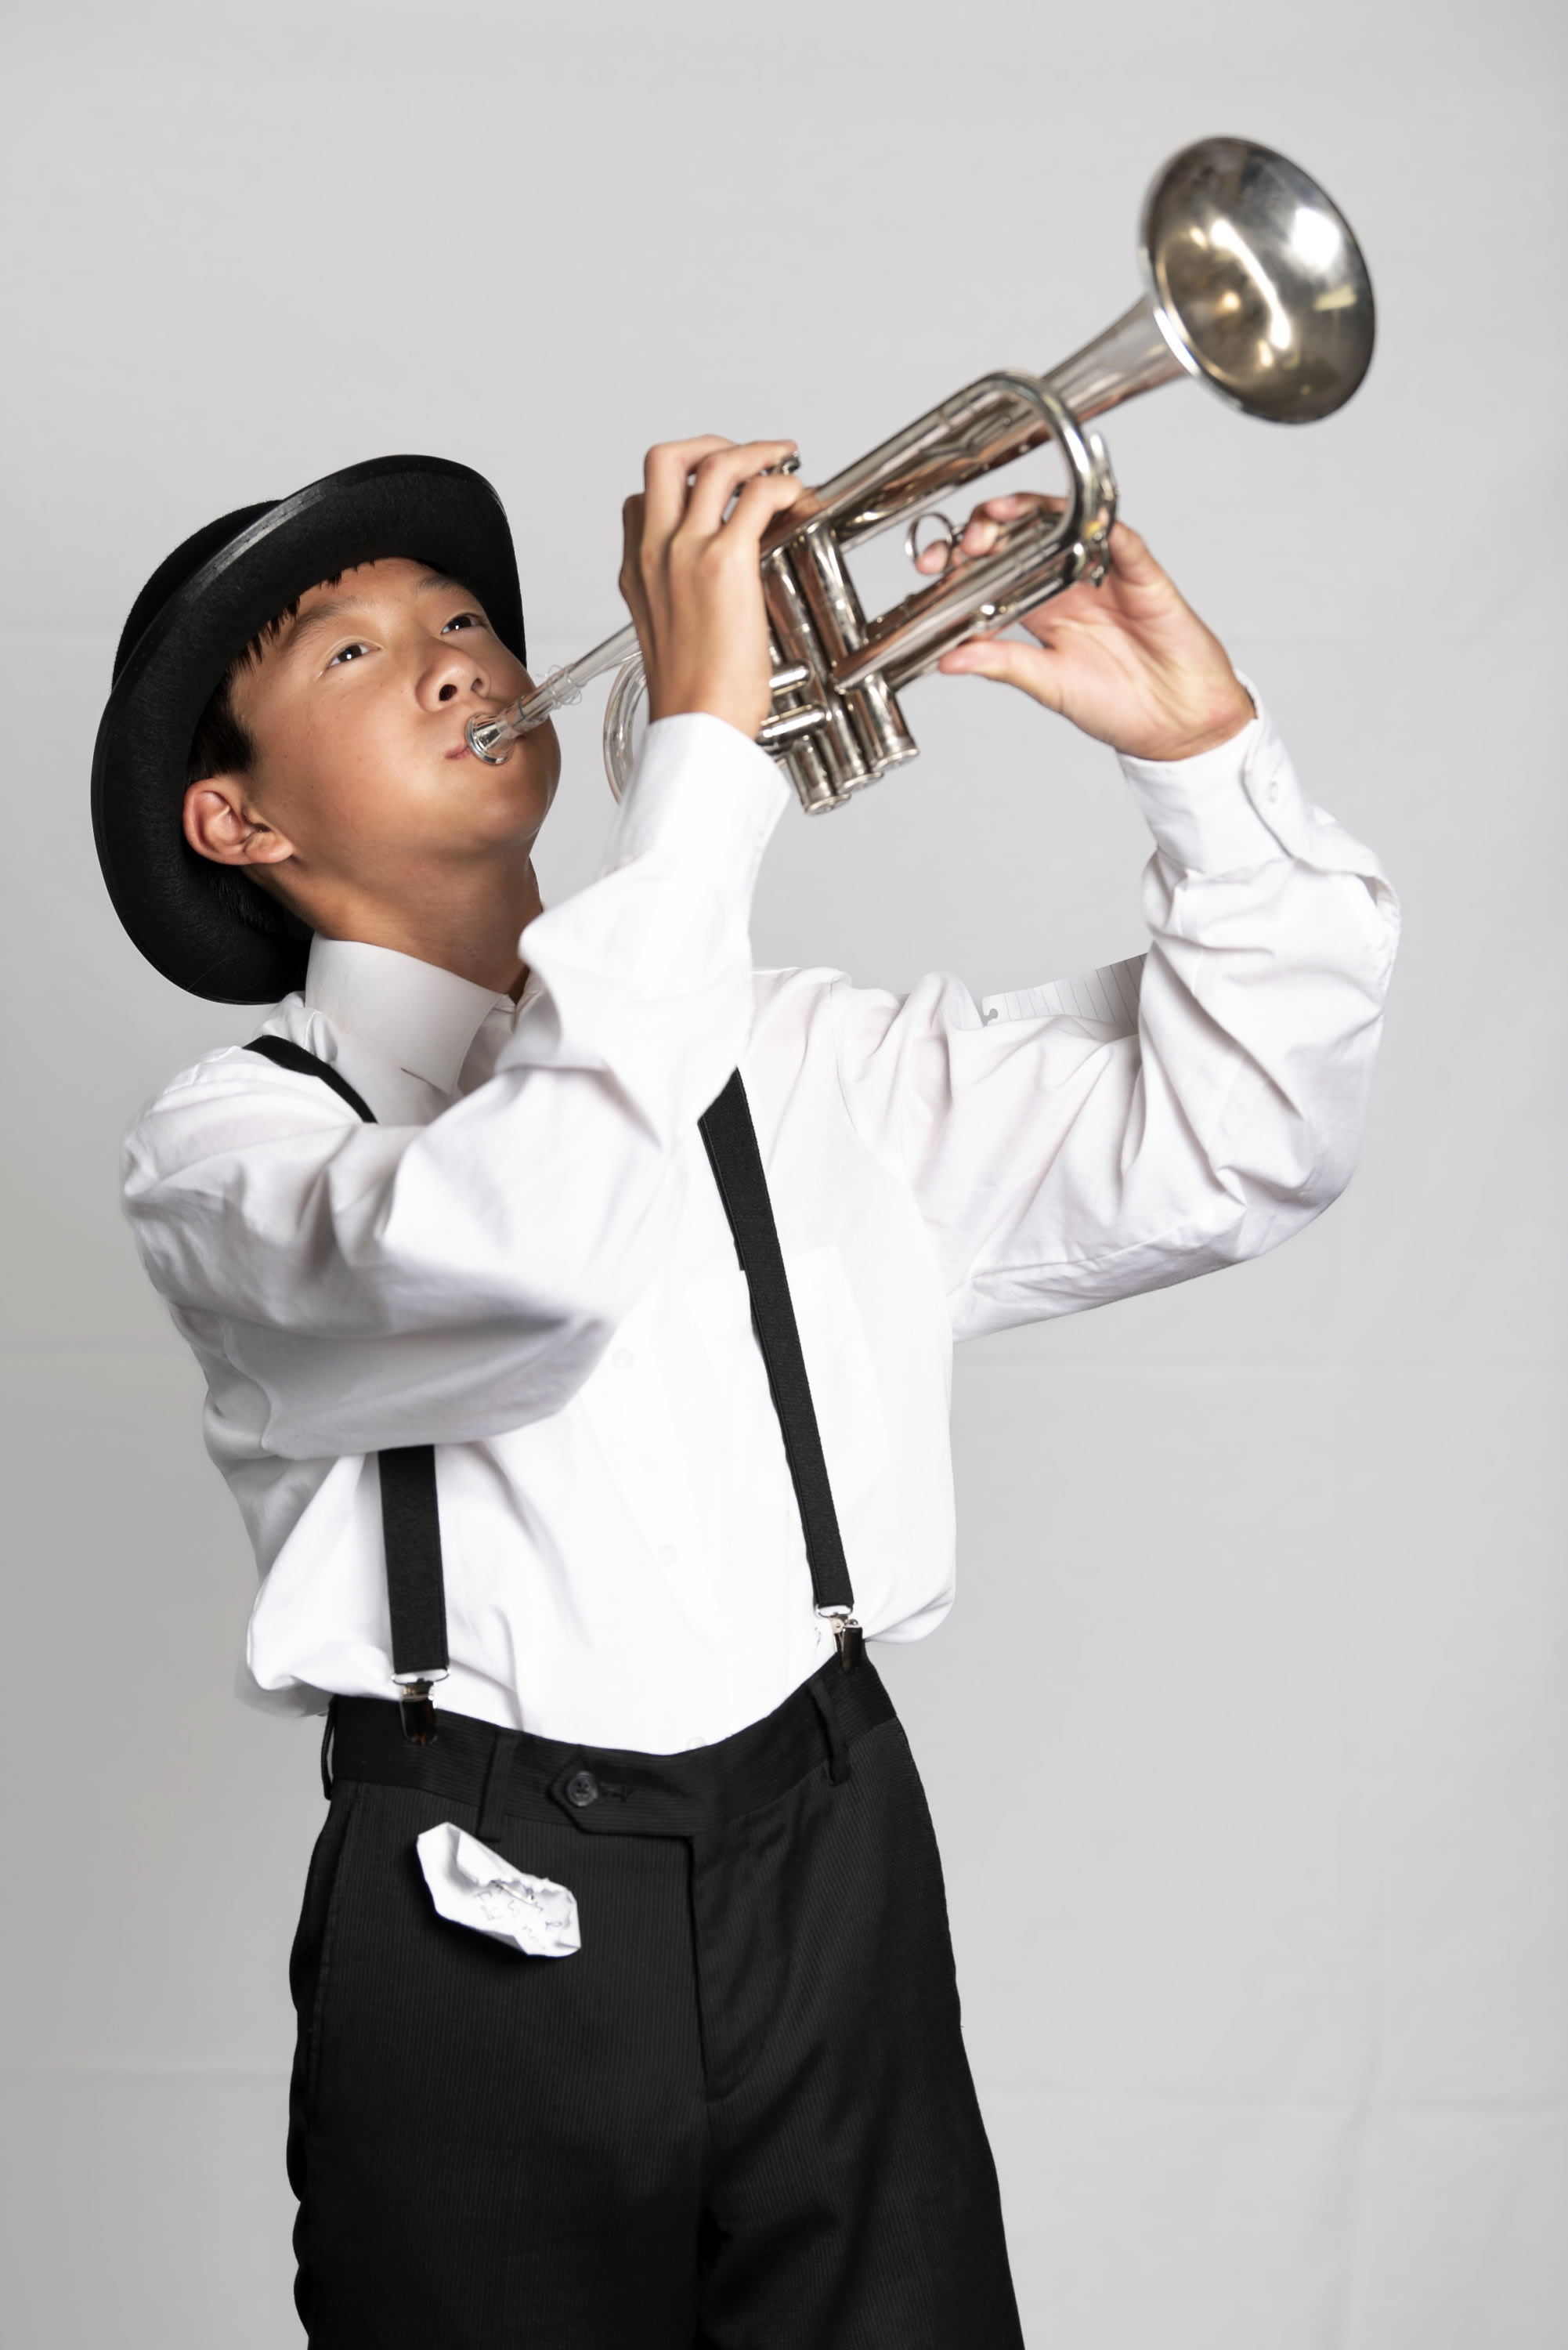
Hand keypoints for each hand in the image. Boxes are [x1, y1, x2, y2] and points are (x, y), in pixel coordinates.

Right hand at [619, 437, 804, 737]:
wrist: (697, 725)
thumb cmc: (694, 698)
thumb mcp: (670, 639)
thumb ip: (681, 601)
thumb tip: (718, 591)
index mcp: (636, 572)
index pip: (640, 501)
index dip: (680, 484)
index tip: (717, 491)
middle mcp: (654, 552)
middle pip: (665, 459)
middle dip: (711, 445)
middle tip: (747, 458)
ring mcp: (685, 552)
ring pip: (715, 463)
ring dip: (757, 453)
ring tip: (784, 465)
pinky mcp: (725, 562)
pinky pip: (758, 495)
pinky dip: (783, 485)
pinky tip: (798, 500)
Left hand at [922, 496, 1254, 761]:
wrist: (1177, 724)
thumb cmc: (1117, 706)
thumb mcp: (1048, 686)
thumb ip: (1002, 664)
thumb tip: (948, 659)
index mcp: (1041, 609)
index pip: (994, 569)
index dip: (962, 561)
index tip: (933, 568)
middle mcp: (1070, 584)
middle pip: (1022, 535)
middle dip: (987, 529)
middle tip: (965, 543)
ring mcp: (1106, 575)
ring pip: (1067, 522)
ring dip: (1032, 512)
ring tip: (1000, 516)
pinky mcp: (1144, 578)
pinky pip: (1125, 543)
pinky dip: (1104, 528)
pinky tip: (1083, 522)